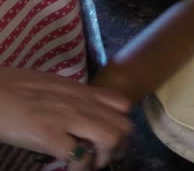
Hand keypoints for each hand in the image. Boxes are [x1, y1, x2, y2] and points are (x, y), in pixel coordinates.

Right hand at [0, 67, 131, 170]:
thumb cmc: (14, 87)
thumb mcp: (54, 85)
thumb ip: (74, 97)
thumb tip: (86, 111)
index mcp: (82, 92)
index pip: (122, 105)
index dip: (122, 124)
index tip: (113, 137)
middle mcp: (81, 104)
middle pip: (123, 126)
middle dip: (119, 147)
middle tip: (103, 157)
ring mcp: (66, 118)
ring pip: (110, 138)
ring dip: (104, 157)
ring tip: (91, 164)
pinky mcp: (48, 134)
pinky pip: (78, 156)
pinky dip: (80, 168)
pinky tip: (70, 169)